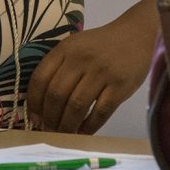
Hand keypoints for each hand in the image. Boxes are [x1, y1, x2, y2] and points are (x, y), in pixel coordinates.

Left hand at [26, 0, 156, 133]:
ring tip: (64, 134)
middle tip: (49, 130)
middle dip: (49, 118)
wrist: (136, 35)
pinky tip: (84, 132)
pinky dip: (89, 126)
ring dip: (67, 125)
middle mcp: (81, 60)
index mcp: (65, 49)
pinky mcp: (120, 87)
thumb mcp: (75, 46)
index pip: (40, 79)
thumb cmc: (101, 45)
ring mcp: (101, 73)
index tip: (33, 117)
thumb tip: (41, 104)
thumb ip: (59, 67)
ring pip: (76, 106)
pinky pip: (100, 112)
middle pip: (56, 95)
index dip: (33, 102)